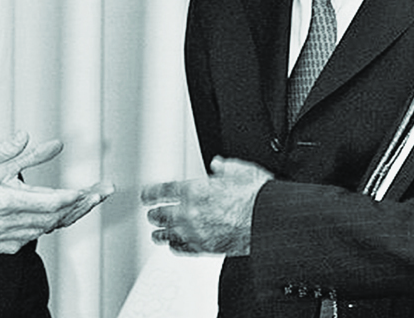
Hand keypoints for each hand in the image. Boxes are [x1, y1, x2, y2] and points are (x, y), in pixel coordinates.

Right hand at [0, 131, 114, 252]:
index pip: (48, 203)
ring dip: (65, 216)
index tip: (88, 191)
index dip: (72, 198)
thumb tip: (26, 136)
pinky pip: (27, 238)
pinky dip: (43, 226)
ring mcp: (1, 238)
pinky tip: (52, 216)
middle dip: (80, 206)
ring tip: (85, 202)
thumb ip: (4, 150)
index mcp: (1, 202)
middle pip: (53, 218)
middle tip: (100, 194)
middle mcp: (4, 225)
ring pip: (43, 229)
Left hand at [141, 156, 272, 255]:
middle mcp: (191, 212)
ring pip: (169, 234)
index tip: (146, 195)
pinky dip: (175, 247)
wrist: (267, 220)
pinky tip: (174, 246)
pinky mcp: (205, 248)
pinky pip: (183, 249)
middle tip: (151, 213)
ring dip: (160, 233)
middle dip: (154, 214)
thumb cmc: (255, 197)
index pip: (163, 191)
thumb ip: (225, 167)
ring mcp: (196, 232)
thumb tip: (219, 165)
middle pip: (161, 214)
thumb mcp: (240, 170)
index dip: (151, 193)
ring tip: (156, 233)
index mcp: (195, 189)